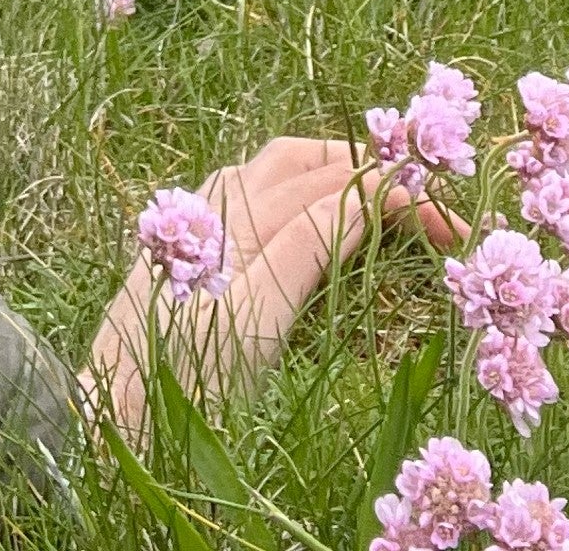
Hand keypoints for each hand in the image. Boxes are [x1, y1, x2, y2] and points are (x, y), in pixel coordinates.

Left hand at [83, 136, 461, 439]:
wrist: (113, 408)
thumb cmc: (184, 369)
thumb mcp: (257, 313)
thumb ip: (307, 244)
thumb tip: (366, 194)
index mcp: (240, 210)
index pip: (338, 182)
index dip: (400, 194)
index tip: (455, 226)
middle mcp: (220, 200)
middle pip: (308, 160)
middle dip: (370, 170)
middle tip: (426, 201)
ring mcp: (203, 221)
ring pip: (280, 172)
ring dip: (335, 174)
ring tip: (382, 199)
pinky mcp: (195, 250)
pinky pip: (257, 196)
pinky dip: (301, 194)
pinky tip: (312, 221)